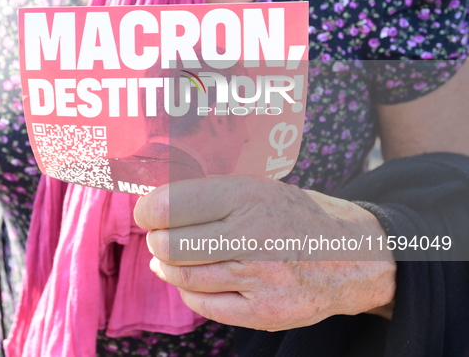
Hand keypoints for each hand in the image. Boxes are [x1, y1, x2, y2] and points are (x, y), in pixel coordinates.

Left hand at [134, 176, 395, 330]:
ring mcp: (259, 278)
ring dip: (168, 265)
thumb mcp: (261, 188)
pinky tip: (191, 279)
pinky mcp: (264, 312)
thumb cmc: (297, 216)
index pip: (174, 205)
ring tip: (168, 256)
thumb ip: (214, 197)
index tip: (146, 212)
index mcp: (250, 196)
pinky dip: (189, 291)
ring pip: (184, 277)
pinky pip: (204, 304)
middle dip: (157, 240)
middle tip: (158, 235)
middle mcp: (253, 236)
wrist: (353, 256)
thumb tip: (159, 208)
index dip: (149, 210)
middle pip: (171, 245)